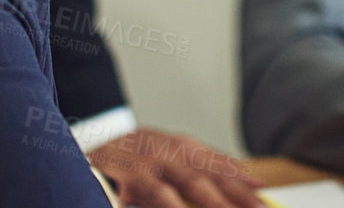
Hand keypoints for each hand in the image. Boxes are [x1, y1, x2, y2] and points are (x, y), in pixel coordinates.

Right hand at [87, 128, 264, 207]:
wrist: (81, 142)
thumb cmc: (124, 159)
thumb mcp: (157, 160)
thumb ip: (184, 175)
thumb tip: (216, 191)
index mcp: (180, 146)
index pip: (218, 162)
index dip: (241, 178)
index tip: (262, 192)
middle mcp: (171, 149)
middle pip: (213, 175)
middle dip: (240, 195)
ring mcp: (154, 159)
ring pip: (194, 184)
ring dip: (218, 202)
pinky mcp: (133, 172)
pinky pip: (160, 192)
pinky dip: (176, 206)